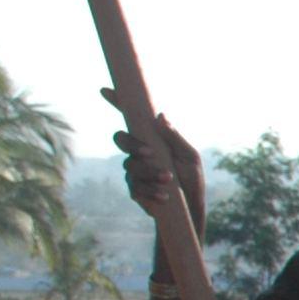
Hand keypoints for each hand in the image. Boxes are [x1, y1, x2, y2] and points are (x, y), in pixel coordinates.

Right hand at [103, 89, 205, 238]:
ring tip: (168, 180)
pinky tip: (164, 196)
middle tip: (150, 154)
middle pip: (120, 139)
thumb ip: (175, 139)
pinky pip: (134, 186)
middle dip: (132, 145)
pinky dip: (151, 190)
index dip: (117, 103)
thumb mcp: (190, 158)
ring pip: (129, 164)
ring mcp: (134, 170)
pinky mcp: (134, 189)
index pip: (131, 119)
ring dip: (149, 172)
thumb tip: (161, 116)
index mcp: (151, 139)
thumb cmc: (192, 179)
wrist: (191, 209)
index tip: (106, 90)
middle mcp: (138, 152)